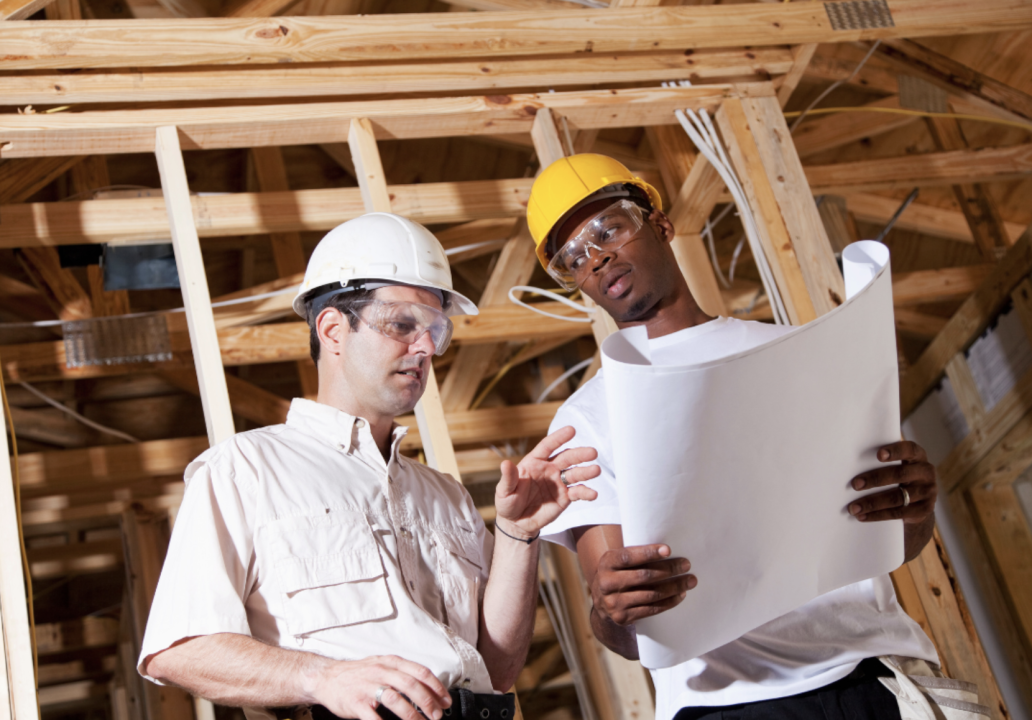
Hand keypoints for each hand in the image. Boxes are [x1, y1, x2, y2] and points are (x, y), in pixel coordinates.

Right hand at [311, 655, 449, 719]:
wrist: (326, 678)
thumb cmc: (358, 674)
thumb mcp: (382, 665)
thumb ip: (402, 673)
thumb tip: (428, 688)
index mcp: (391, 662)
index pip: (420, 672)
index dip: (436, 687)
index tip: (446, 701)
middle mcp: (381, 671)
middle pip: (411, 685)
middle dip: (428, 702)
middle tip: (437, 716)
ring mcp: (368, 686)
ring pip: (395, 699)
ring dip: (412, 714)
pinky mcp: (356, 702)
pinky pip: (374, 716)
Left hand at [494, 425, 598, 539]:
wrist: (516, 523)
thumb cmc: (508, 503)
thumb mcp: (504, 491)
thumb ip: (509, 478)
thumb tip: (505, 463)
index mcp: (534, 462)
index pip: (548, 446)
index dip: (559, 438)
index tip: (572, 430)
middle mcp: (549, 469)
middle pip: (566, 458)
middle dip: (580, 454)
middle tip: (592, 452)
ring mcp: (558, 483)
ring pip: (575, 473)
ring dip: (586, 471)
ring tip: (596, 470)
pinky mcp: (565, 497)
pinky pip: (578, 492)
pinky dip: (586, 492)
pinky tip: (593, 494)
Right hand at [591, 544, 694, 625]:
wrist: (601, 600)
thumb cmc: (619, 573)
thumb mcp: (619, 560)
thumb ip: (636, 554)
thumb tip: (667, 550)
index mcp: (607, 563)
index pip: (629, 557)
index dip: (649, 553)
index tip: (668, 550)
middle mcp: (607, 583)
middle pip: (644, 576)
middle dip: (669, 570)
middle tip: (686, 565)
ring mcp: (614, 602)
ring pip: (651, 594)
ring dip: (674, 587)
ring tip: (689, 581)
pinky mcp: (622, 617)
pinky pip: (651, 609)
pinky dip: (668, 602)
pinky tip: (680, 595)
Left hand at [848, 441, 936, 524]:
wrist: (919, 502)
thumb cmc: (898, 476)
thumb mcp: (898, 465)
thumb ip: (882, 461)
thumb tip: (849, 462)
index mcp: (918, 456)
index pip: (910, 450)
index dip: (896, 451)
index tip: (878, 455)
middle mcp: (926, 472)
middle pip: (900, 475)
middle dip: (875, 479)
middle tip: (854, 484)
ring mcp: (928, 492)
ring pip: (897, 497)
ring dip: (872, 503)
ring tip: (853, 507)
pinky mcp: (925, 510)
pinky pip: (898, 513)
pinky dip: (877, 515)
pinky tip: (862, 516)